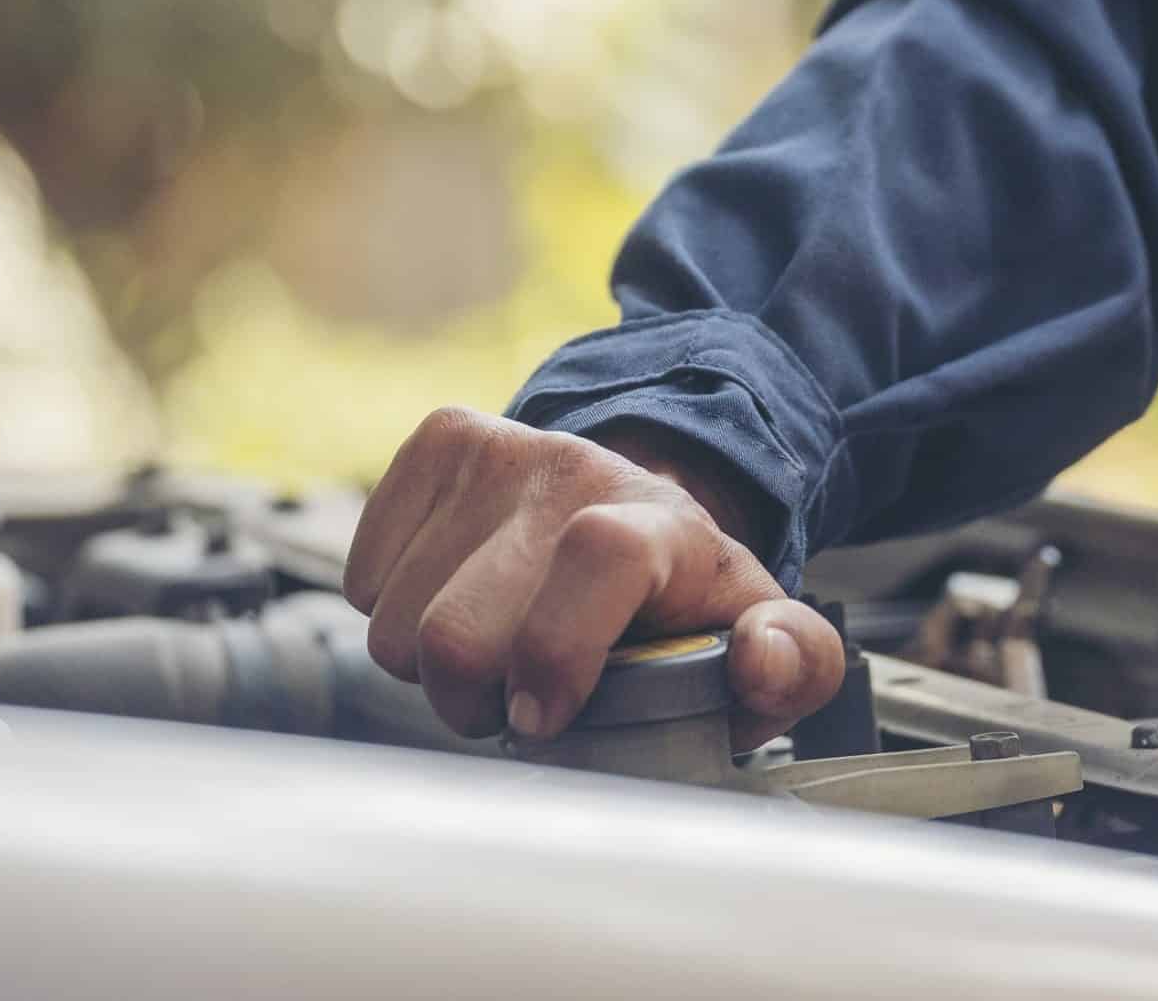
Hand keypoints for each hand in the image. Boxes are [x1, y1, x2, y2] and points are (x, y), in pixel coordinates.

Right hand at [344, 406, 844, 749]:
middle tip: (517, 702)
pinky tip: (457, 597)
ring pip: (396, 617)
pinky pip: (363, 575)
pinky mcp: (440, 440)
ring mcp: (502, 448)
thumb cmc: (686, 599)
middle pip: (459, 624)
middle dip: (473, 698)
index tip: (542, 718)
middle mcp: (577, 470)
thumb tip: (758, 660)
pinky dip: (396, 610)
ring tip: (493, 651)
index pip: (596, 557)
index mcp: (661, 524)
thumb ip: (795, 662)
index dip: (555, 652)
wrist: (636, 505)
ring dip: (431, 663)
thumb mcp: (767, 638)